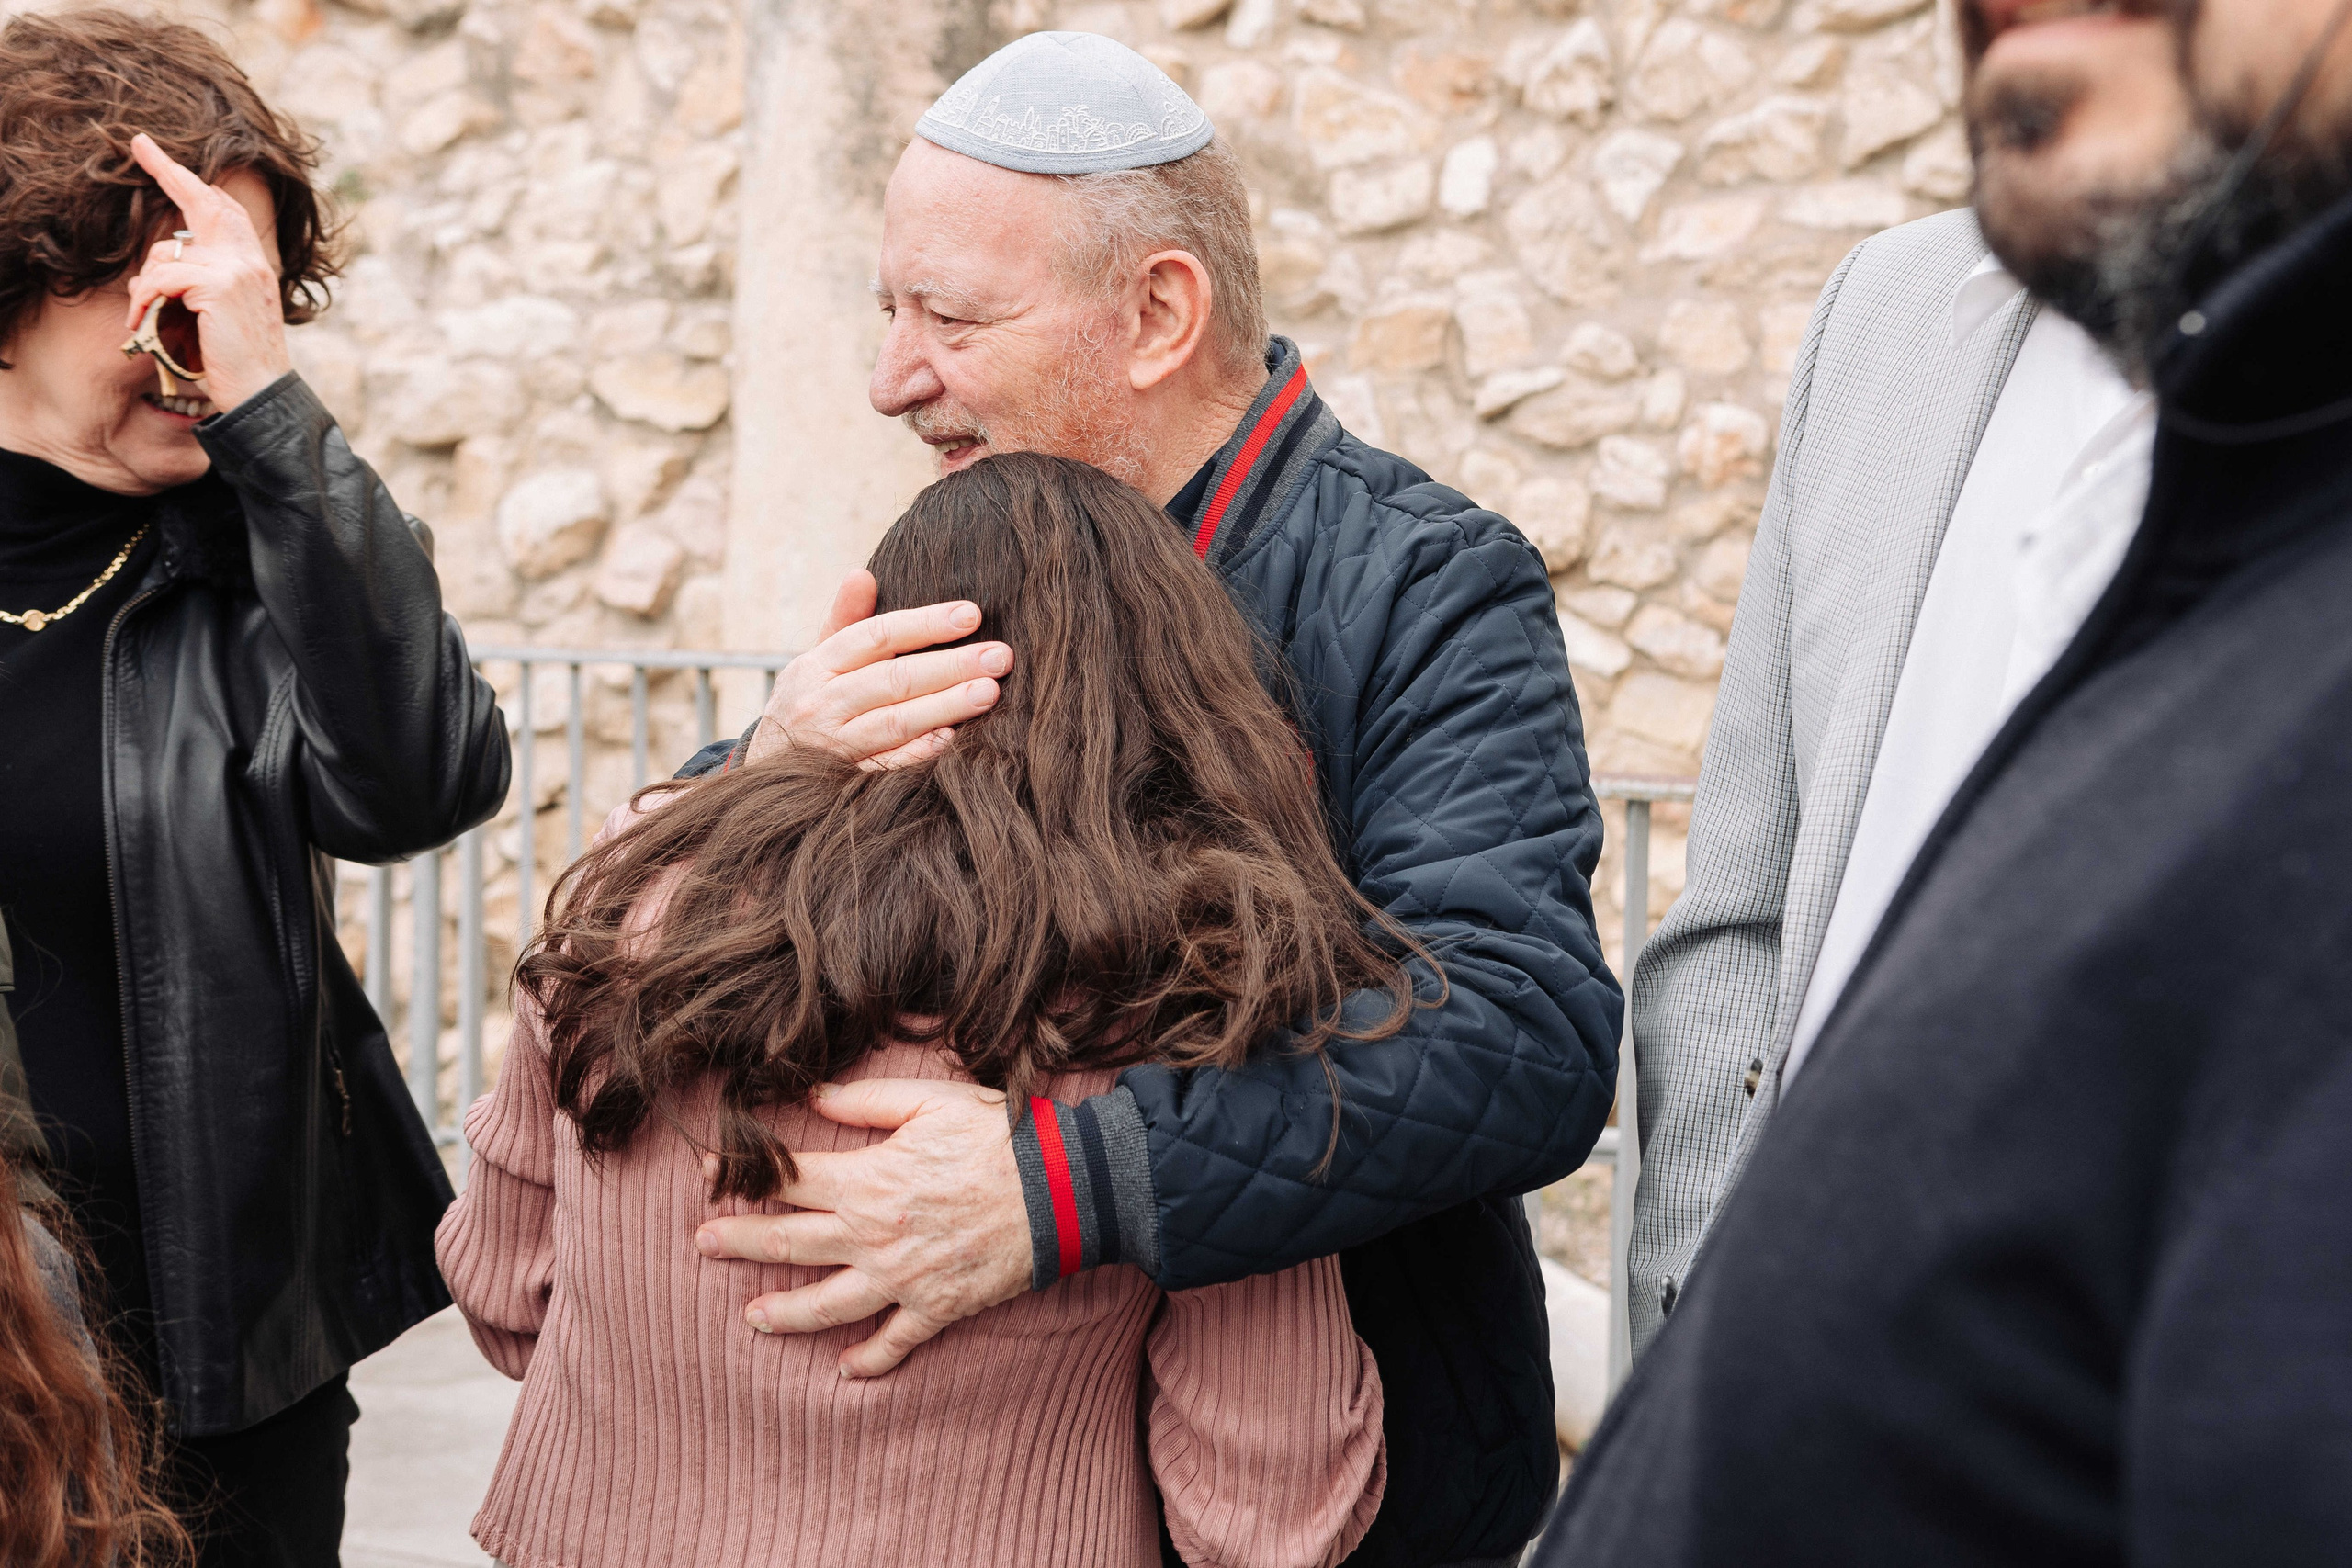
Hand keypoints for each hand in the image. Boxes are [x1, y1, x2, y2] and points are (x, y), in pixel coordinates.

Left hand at [123, 135, 292, 414]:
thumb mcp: (220, 315)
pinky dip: (143, 301)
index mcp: (253, 265)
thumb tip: (160, 262)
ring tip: (142, 316)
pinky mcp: (217, 285)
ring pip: (166, 254)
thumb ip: (201, 282)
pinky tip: (140, 323)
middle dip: (168, 170)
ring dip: (145, 285)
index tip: (159, 156)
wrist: (260, 396)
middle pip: (204, 202)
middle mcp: (249, 260)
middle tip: (140, 144)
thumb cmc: (235, 364)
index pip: (225, 210)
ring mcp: (237, 270)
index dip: (193, 182)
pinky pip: (160, 278)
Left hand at [694, 1079, 1032, 1376]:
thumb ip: (865, 1102)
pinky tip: (843, 1371)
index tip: (709, 1170)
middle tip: (701, 1244)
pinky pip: (894, 1342)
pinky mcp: (936, 1307)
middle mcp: (872, 1237)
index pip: (786, 1179)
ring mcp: (901, 1279)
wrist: (1064, 1191)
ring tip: (752, 1317)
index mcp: (867, 1181)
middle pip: (788, 1244)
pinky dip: (868, 1361)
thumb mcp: (931, 1101)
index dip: (743, 1173)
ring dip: (783, 1313)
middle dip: (738, 1243)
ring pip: (826, 1305)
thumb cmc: (999, 1138)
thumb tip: (812, 1097)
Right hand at [744, 571, 1013, 769]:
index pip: (876, 636)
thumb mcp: (815, 659)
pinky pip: (888, 766)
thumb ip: (844, 619)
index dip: (925, 624)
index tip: (972, 614)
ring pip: (895, 722)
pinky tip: (954, 739)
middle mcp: (822, 703)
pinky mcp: (844, 781)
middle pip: (893, 679)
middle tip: (1000, 656)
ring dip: (945, 706)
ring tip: (989, 692)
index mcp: (817, 665)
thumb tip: (862, 573)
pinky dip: (919, 752)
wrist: (765, 771)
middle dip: (950, 666)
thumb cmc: (809, 703)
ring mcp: (833, 745)